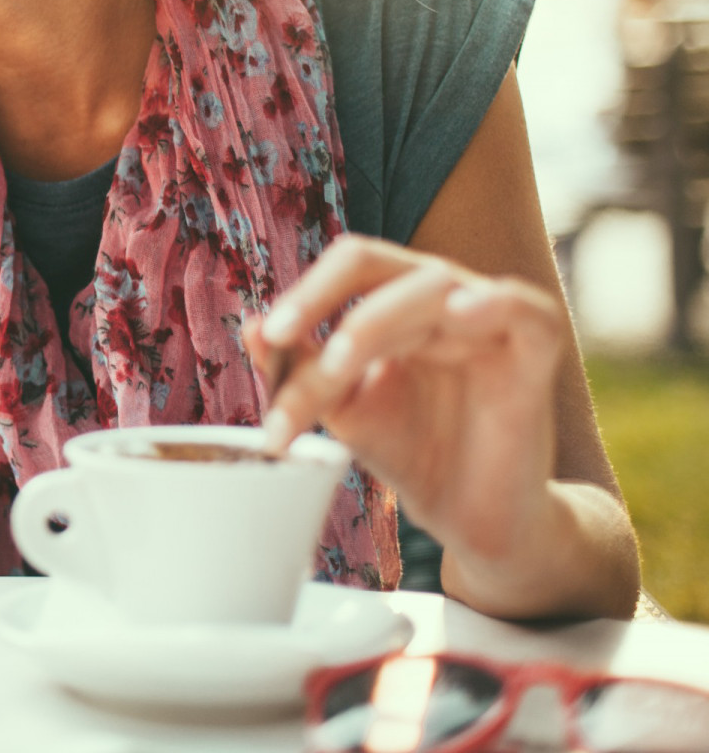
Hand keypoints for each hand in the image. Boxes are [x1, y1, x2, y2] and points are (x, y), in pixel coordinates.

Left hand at [250, 235, 562, 568]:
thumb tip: (251, 327)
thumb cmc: (412, 453)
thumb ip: (302, 368)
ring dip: (377, 320)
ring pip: (433, 286)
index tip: (270, 335)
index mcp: (398, 302)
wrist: (472, 519)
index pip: (351, 267)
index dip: (308, 291)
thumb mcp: (344, 410)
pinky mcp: (535, 354)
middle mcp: (443, 297)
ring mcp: (491, 320)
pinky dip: (493, 302)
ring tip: (338, 361)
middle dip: (325, 306)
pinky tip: (458, 313)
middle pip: (380, 269)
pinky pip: (525, 308)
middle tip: (285, 345)